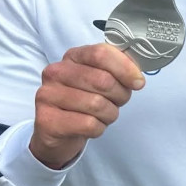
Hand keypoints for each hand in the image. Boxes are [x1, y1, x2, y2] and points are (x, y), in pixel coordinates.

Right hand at [29, 43, 144, 169]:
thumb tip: (136, 74)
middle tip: (118, 102)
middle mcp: (56, 72)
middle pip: (103, 80)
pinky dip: (99, 128)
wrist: (56, 131)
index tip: (138, 82)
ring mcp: (48, 95)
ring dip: (110, 113)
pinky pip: (88, 124)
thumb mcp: (101, 79)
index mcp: (73, 56)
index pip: (101, 53)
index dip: (125, 68)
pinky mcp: (47, 120)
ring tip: (104, 115)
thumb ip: (118, 70)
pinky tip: (92, 126)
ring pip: (97, 104)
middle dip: (120, 95)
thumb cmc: (84, 100)